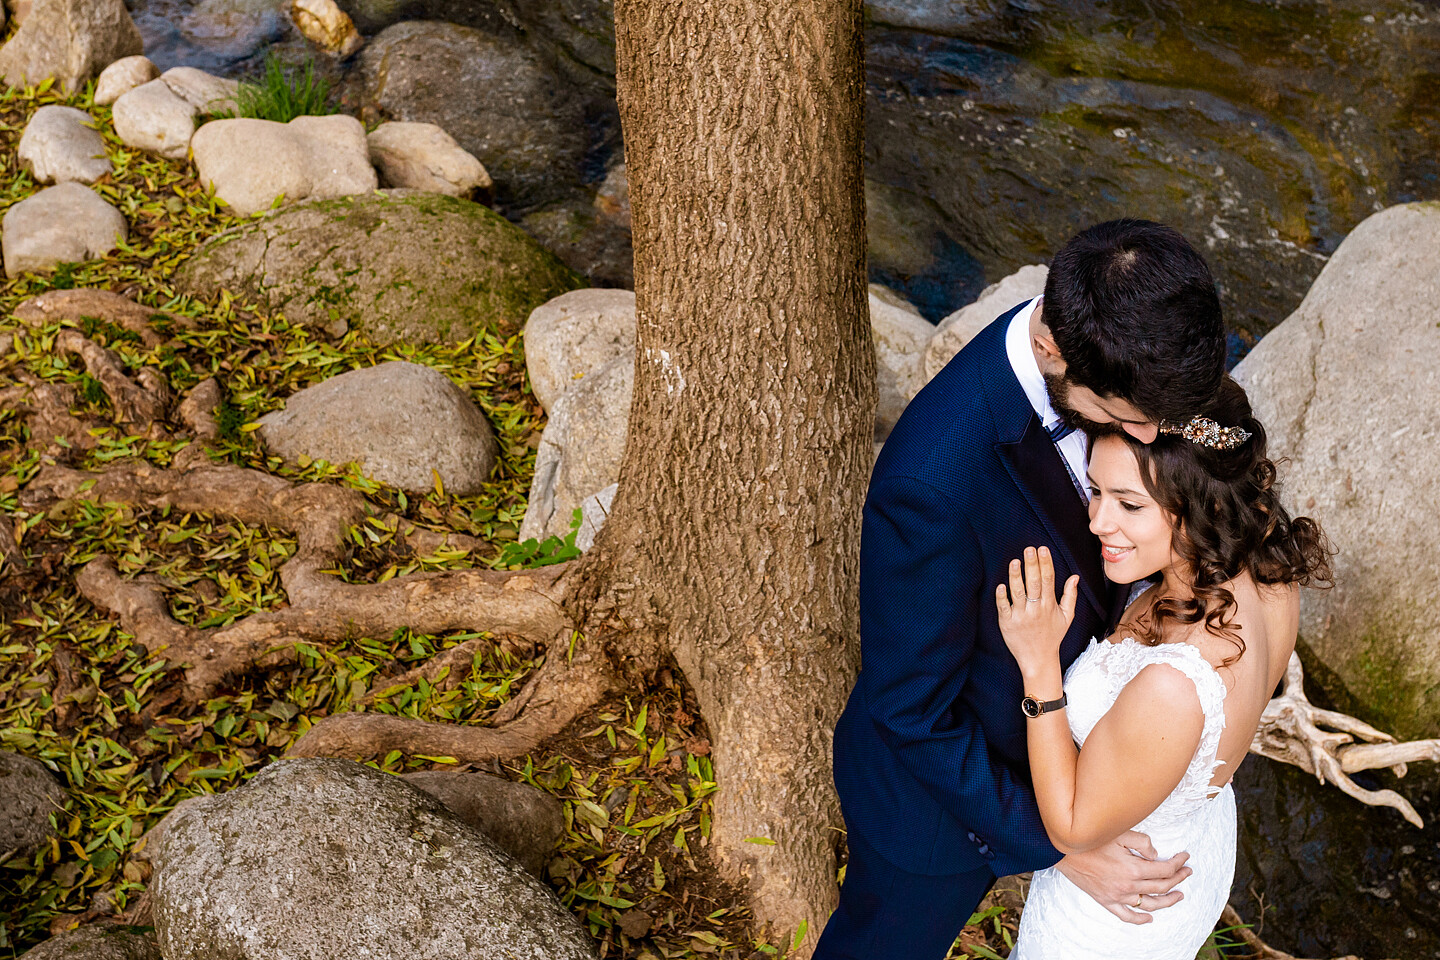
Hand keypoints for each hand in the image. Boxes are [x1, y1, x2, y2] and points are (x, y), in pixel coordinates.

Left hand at [995, 546, 1078, 670]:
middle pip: (1034, 583)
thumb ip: (1070, 596)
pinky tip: (1001, 585)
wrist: (1038, 659)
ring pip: (1018, 593)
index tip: (1042, 549)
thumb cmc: (1052, 636)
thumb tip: (1074, 576)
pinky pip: (1004, 607)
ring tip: (1014, 561)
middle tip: (1029, 549)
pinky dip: (1002, 596)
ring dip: (1016, 576)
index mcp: (1050, 605)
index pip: (1048, 580)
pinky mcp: (1007, 623)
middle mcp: (1036, 609)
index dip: (1045, 563)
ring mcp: (1021, 616)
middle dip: (1032, 565)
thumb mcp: (1067, 617)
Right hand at [1054, 831, 1191, 924]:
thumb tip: (1155, 854)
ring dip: (1167, 901)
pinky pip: (1126, 915)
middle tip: (1187, 872)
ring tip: (1179, 895)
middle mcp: (1128, 886)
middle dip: (1178, 879)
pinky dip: (1140, 919)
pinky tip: (1149, 918)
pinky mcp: (1106, 901)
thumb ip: (1142, 842)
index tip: (1186, 857)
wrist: (1062, 850)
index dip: (1178, 863)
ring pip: (1149, 904)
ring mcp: (1117, 896)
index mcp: (1133, 868)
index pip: (1164, 870)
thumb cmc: (1090, 839)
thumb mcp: (1119, 834)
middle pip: (1161, 887)